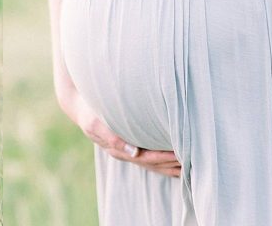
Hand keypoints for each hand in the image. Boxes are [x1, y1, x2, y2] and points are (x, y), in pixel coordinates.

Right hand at [61, 90, 181, 177]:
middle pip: (152, 164)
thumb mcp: (94, 123)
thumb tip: (133, 152)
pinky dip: (164, 161)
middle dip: (171, 164)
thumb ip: (112, 137)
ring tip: (189, 167)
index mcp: (118, 149)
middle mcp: (124, 153)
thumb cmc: (89, 111)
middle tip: (192, 162)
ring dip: (170, 166)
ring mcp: (127, 150)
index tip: (179, 155)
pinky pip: (150, 157)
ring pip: (152, 164)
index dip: (163, 158)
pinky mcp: (130, 144)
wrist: (79, 105)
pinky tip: (177, 162)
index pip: (145, 158)